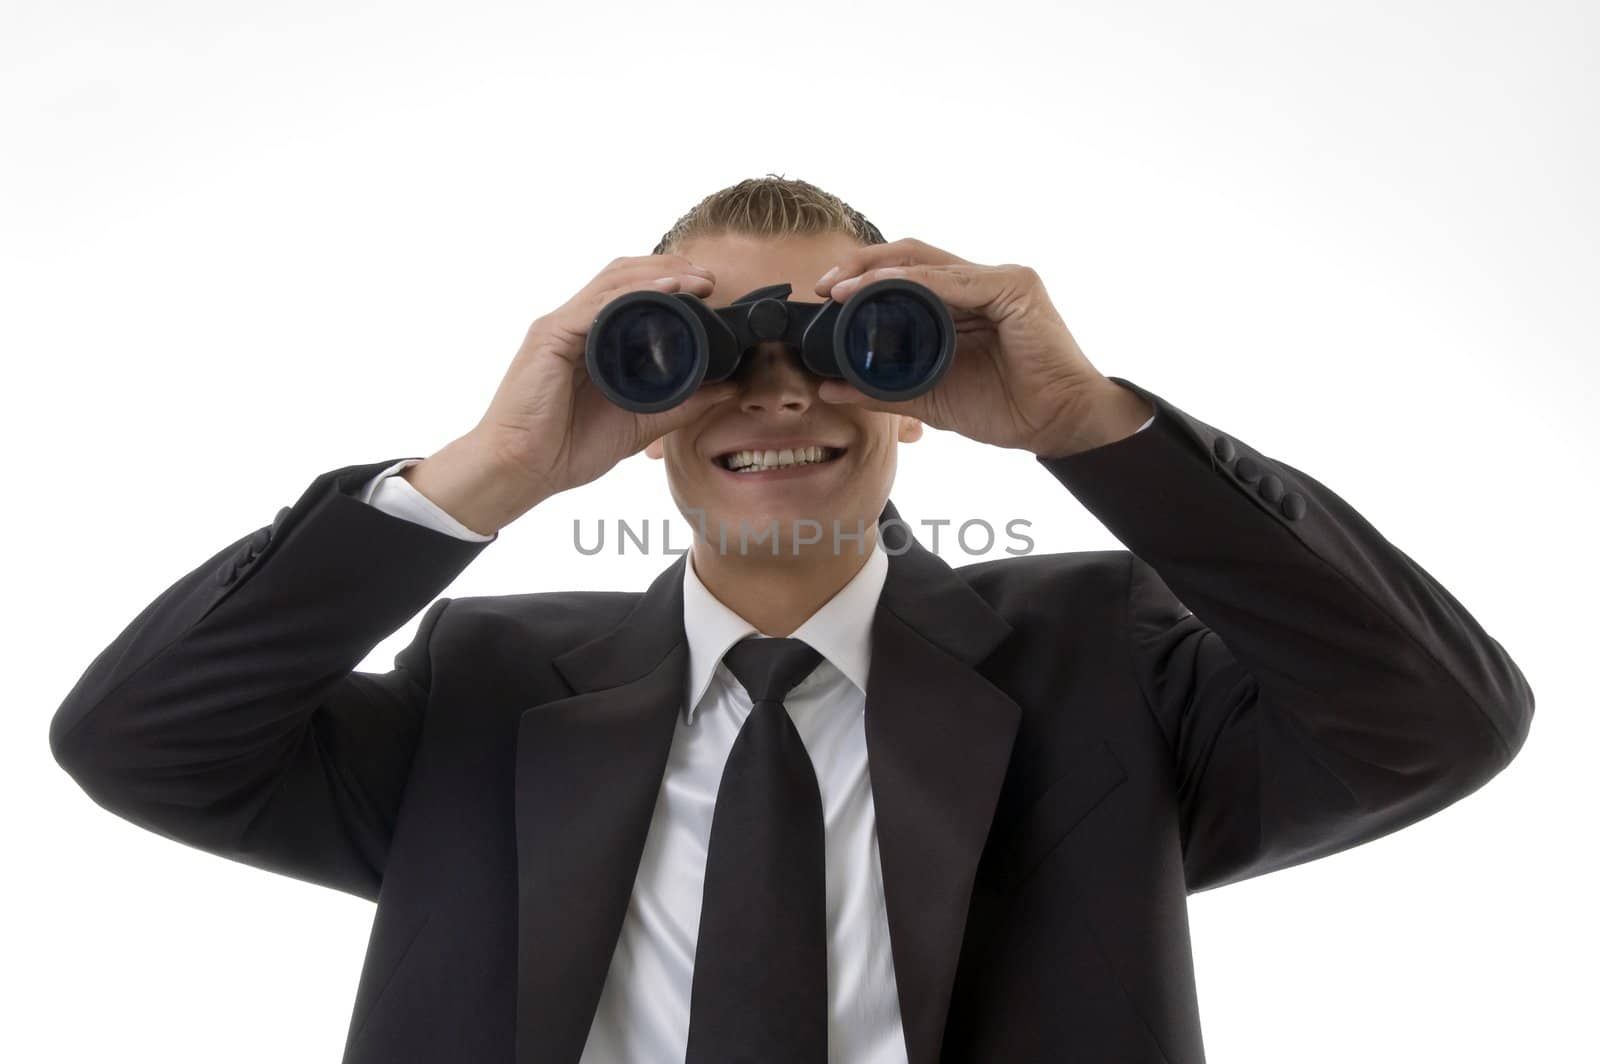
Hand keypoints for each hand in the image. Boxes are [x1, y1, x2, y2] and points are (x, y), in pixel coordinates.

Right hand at [469, 255, 741, 501]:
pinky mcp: (550, 336)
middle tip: (710, 279)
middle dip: (670, 267)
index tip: (710, 290)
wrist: (523, 472)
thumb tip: (729, 389)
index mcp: (593, 340)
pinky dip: (634, 292)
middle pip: (624, 276)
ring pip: (613, 281)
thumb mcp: (641, 422)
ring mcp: (561, 327)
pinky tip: (666, 289)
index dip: (671, 282)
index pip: (632, 293)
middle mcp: (576, 325)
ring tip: (696, 278)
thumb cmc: (568, 448)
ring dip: (658, 273)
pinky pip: (597, 305)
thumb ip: (683, 404)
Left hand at [812, 238, 1151, 456]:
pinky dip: (916, 283)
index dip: (862, 280)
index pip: (904, 276)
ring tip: (842, 289)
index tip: (825, 298)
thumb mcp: (929, 397)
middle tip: (825, 287)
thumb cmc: (1008, 408)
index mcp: (960, 304)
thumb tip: (830, 387)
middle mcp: (978, 284)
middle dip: (861, 266)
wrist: (1057, 425)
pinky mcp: (1016, 287)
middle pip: (910, 257)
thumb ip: (881, 389)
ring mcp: (998, 280)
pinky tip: (884, 290)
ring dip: (879, 272)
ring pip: (927, 261)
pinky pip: (955, 279)